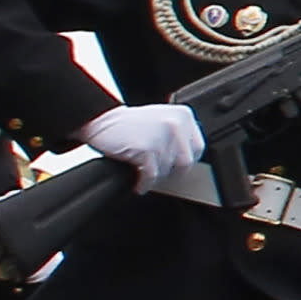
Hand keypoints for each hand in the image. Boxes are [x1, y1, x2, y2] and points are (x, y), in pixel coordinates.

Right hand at [82, 103, 206, 188]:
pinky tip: (139, 183)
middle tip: (158, 173)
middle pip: (186, 163)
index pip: (199, 148)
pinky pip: (151, 176)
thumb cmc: (130, 124)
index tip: (176, 168)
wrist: (101, 120)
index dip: (186, 161)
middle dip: (171, 172)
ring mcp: (161, 136)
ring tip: (144, 173)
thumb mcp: (162, 120)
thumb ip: (179, 136)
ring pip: (167, 171)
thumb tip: (189, 160)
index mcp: (184, 116)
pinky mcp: (147, 149)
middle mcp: (176, 124)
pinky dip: (144, 184)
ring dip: (155, 177)